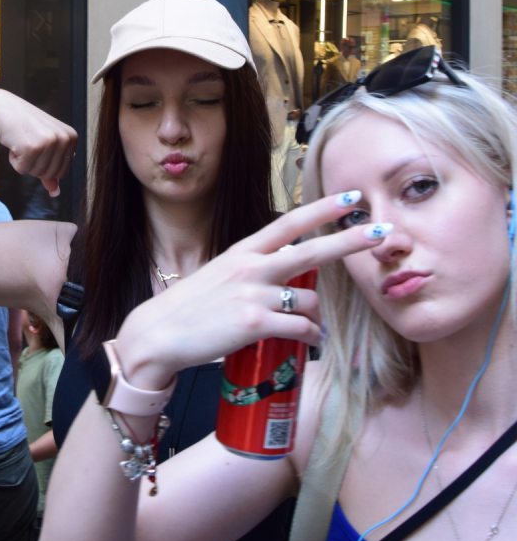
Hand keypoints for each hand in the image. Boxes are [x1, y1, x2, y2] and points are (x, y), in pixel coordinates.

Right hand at [0, 90, 77, 196]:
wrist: (1, 109)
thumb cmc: (23, 126)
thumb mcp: (43, 144)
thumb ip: (52, 168)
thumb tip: (55, 192)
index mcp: (71, 137)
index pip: (62, 172)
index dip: (44, 164)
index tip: (37, 146)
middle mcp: (64, 139)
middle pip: (50, 174)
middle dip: (34, 165)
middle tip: (27, 144)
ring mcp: (49, 143)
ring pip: (36, 173)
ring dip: (24, 162)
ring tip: (21, 142)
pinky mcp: (32, 148)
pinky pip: (23, 170)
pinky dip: (14, 161)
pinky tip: (14, 143)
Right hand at [114, 192, 389, 389]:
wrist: (158, 334)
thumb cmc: (190, 308)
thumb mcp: (220, 276)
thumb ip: (252, 271)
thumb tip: (283, 279)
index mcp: (243, 251)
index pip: (289, 223)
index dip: (323, 210)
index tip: (350, 198)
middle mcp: (251, 267)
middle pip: (312, 250)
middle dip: (351, 240)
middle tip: (382, 231)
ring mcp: (254, 294)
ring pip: (311, 300)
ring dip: (317, 316)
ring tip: (310, 328)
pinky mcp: (255, 323)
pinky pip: (301, 329)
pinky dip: (310, 338)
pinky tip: (306, 343)